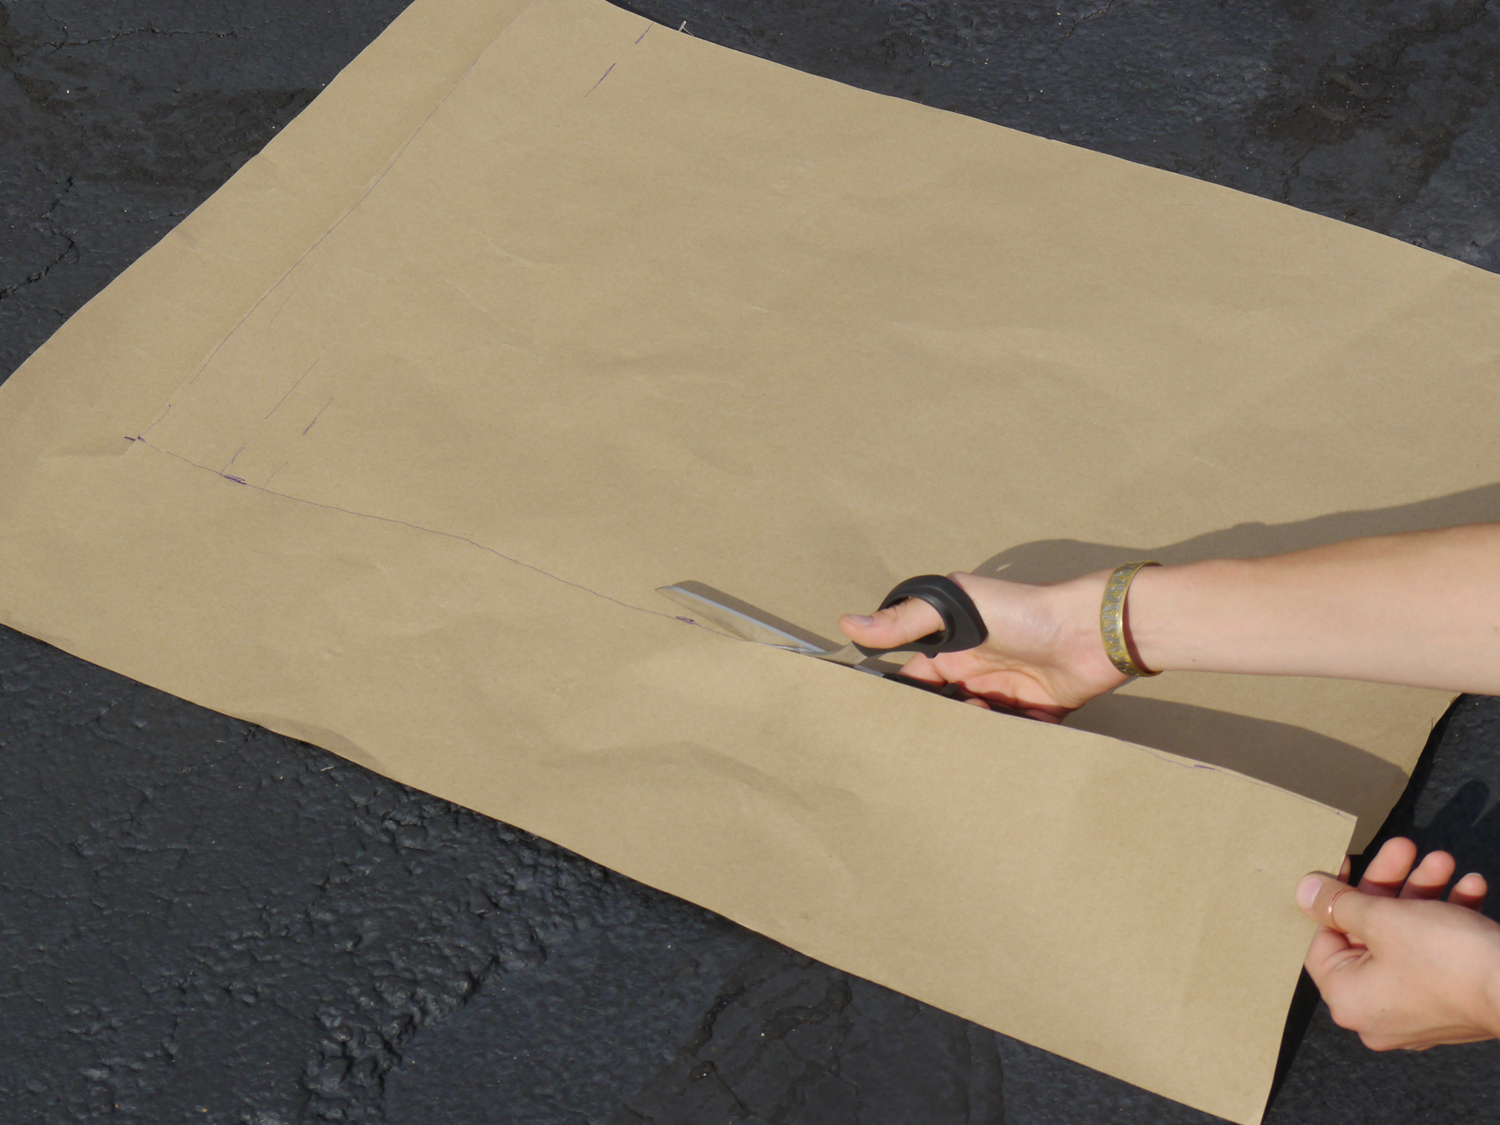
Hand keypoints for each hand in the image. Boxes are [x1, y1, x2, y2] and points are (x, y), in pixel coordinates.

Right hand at [838, 571, 1127, 721]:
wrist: (1090, 631)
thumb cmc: (1022, 610)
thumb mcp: (957, 606)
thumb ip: (906, 620)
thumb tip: (847, 624)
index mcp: (954, 648)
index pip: (916, 680)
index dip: (902, 701)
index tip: (884, 727)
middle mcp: (976, 672)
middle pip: (945, 710)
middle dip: (936, 729)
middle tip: (929, 749)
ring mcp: (1006, 694)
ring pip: (976, 729)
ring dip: (970, 740)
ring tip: (969, 743)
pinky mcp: (1037, 714)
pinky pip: (1014, 739)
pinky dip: (1005, 748)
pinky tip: (996, 758)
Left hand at [1297, 837, 1499, 1049]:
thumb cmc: (1447, 958)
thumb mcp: (1382, 918)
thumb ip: (1338, 903)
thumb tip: (1304, 891)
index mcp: (1348, 998)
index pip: (1322, 939)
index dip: (1333, 896)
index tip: (1346, 862)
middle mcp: (1378, 1012)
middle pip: (1370, 932)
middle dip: (1392, 883)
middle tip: (1405, 848)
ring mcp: (1418, 1009)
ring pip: (1408, 937)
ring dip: (1425, 892)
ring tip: (1444, 860)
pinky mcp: (1454, 1001)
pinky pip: (1439, 954)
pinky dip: (1452, 918)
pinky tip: (1473, 886)